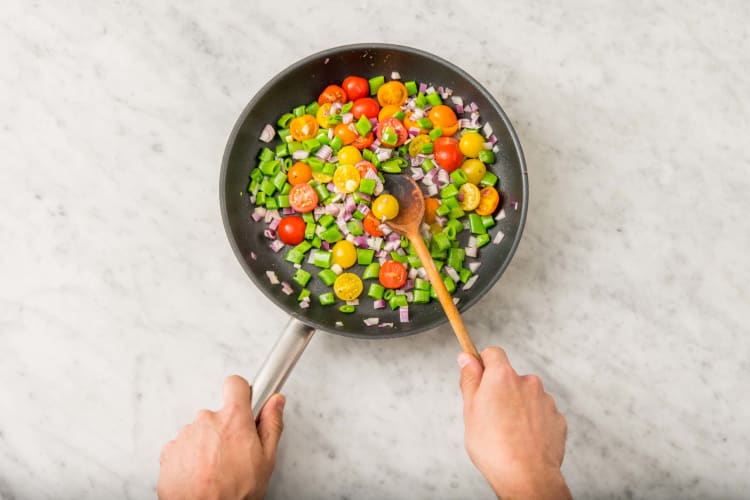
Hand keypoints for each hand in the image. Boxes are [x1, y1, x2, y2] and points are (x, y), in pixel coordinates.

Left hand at [158, 375, 284, 499]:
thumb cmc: (235, 493)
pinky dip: (190, 458)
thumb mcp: (266, 460)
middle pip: (217, 414)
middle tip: (234, 454)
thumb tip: (276, 402)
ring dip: (207, 445)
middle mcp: (206, 421)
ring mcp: (185, 435)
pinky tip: (201, 475)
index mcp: (233, 419)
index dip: (241, 393)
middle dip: (225, 430)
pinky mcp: (169, 451)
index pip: (235, 384)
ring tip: (216, 470)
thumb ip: (271, 423)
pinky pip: (183, 447)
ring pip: (200, 432)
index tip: (244, 403)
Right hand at [459, 348, 570, 499]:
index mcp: (503, 377)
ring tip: (508, 433)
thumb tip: (466, 358)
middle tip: (490, 416)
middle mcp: (528, 382)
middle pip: (510, 377)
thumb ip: (470, 379)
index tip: (478, 376)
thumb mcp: (470, 411)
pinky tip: (523, 439)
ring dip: (518, 407)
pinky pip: (541, 413)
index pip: (493, 353)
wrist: (527, 477)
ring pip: (527, 396)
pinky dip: (533, 422)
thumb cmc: (494, 448)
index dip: (483, 363)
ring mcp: (546, 400)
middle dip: (501, 391)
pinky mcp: (557, 418)